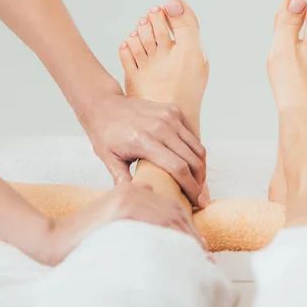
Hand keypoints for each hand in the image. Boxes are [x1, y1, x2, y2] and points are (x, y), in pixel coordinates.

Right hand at [33, 182, 205, 265]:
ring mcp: (129, 198)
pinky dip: (173, 236)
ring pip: (169, 217)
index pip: (169, 205)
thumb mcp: (112, 213)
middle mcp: (134, 190)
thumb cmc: (83, 233)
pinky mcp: (123, 209)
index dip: (187, 224)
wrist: (53, 237)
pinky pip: (157, 223)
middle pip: (173, 210)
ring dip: (187, 238)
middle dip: (191, 234)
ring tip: (199, 256)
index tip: (198, 242)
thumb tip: (156, 204)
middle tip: (204, 252)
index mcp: (133, 190)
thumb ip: (133, 205)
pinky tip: (183, 250)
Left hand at [81, 91, 205, 205]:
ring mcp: (170, 117)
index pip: (178, 168)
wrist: (104, 105)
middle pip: (193, 159)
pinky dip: (195, 151)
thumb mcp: (108, 159)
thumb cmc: (105, 134)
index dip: (190, 187)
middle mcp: (161, 127)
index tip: (195, 201)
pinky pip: (192, 135)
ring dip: (201, 167)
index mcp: (144, 141)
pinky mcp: (174, 111)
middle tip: (200, 196)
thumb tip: (138, 199)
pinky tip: (191, 164)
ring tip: (198, 182)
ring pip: (197, 147)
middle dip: (200, 181)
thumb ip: (123, 180)